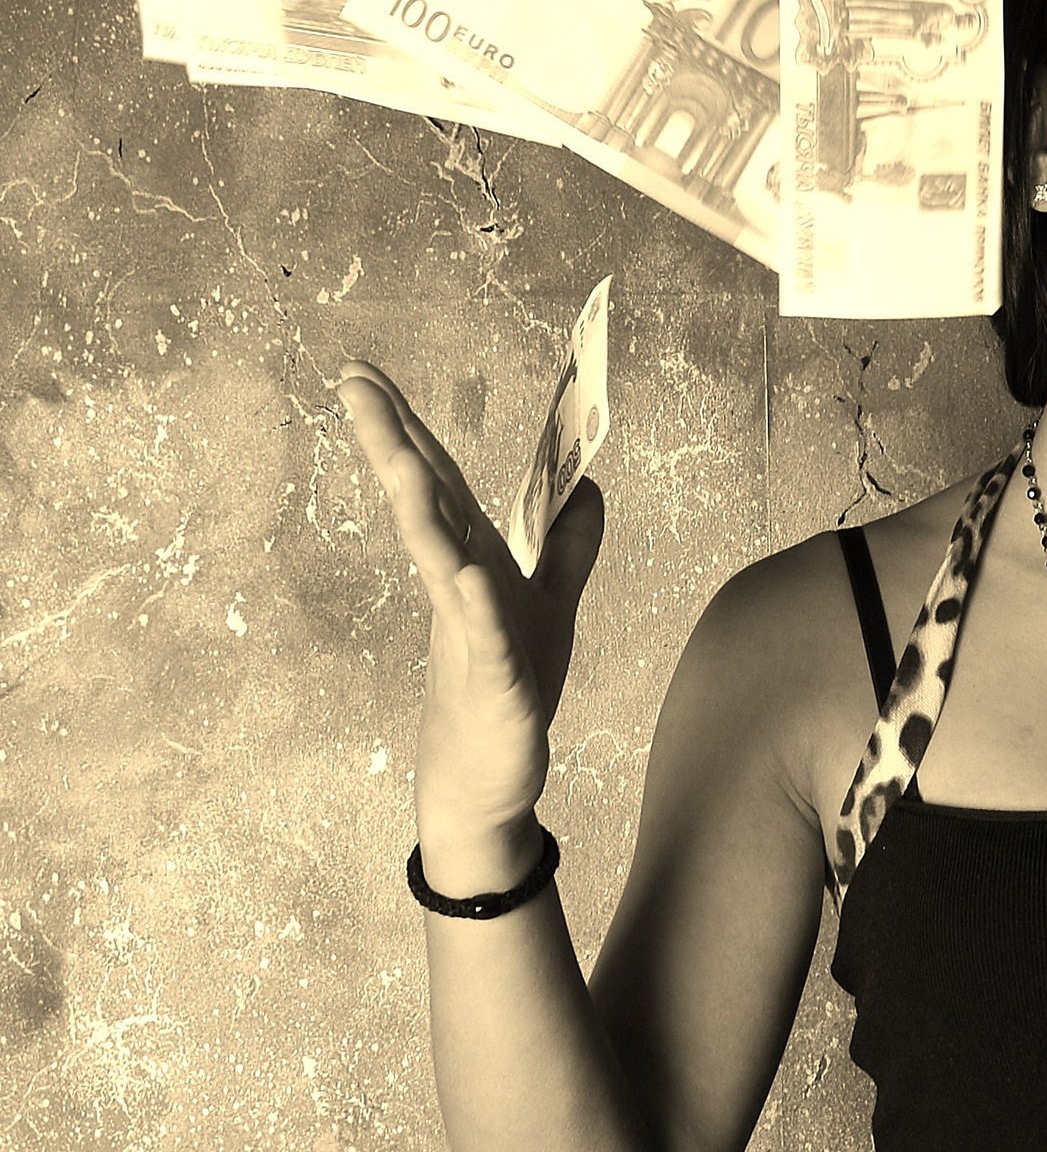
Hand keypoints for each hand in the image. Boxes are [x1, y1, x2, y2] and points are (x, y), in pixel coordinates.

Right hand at [331, 359, 606, 844]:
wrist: (489, 778)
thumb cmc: (512, 689)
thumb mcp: (553, 605)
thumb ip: (569, 545)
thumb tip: (589, 483)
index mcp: (471, 562)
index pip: (438, 483)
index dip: (406, 426)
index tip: (364, 373)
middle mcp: (460, 588)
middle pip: (427, 505)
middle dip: (393, 444)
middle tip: (351, 383)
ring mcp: (470, 634)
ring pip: (443, 562)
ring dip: (424, 509)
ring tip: (401, 457)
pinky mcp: (494, 683)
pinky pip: (484, 639)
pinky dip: (477, 607)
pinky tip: (469, 576)